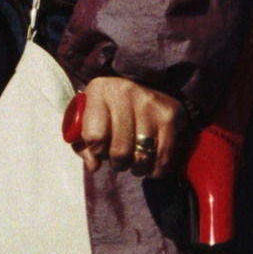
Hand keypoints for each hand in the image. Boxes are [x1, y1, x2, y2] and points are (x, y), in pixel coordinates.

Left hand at [70, 77, 188, 178]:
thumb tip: (94, 166)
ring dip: (137, 168)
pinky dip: (155, 169)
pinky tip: (150, 165)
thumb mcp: (88, 120)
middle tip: (119, 159)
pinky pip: (162, 156)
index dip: (96, 151)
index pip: (94, 136)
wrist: (146, 84)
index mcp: (99, 91)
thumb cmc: (109, 109)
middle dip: (118, 163)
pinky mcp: (169, 114)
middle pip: (120, 151)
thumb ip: (83, 145)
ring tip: (134, 163)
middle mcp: (124, 92)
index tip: (100, 149)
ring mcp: (149, 103)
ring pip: (141, 156)